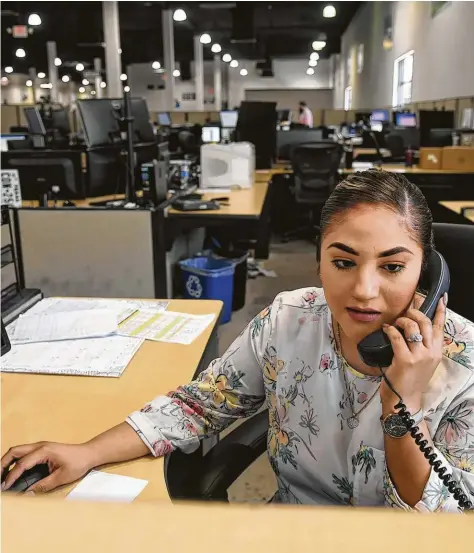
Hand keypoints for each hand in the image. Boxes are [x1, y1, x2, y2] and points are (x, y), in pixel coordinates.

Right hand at [1, 442, 95, 493]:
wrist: (89, 453)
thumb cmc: (78, 463)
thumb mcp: (61, 477)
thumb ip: (43, 485)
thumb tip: (27, 494)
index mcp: (44, 451)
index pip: (22, 464)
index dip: (12, 476)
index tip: (5, 487)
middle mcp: (40, 446)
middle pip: (14, 451)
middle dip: (2, 464)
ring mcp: (40, 446)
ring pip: (17, 451)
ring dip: (7, 462)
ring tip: (1, 477)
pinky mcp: (42, 449)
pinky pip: (23, 453)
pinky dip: (15, 461)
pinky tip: (13, 472)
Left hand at [380, 294, 446, 412]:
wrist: (404, 400)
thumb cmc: (410, 380)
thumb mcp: (423, 362)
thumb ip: (423, 346)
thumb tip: (414, 327)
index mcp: (437, 352)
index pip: (440, 327)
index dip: (440, 310)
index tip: (440, 297)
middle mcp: (431, 352)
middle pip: (426, 322)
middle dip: (415, 312)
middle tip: (406, 312)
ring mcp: (418, 356)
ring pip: (412, 327)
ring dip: (402, 321)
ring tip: (395, 323)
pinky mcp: (404, 359)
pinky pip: (397, 337)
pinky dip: (390, 330)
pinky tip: (386, 330)